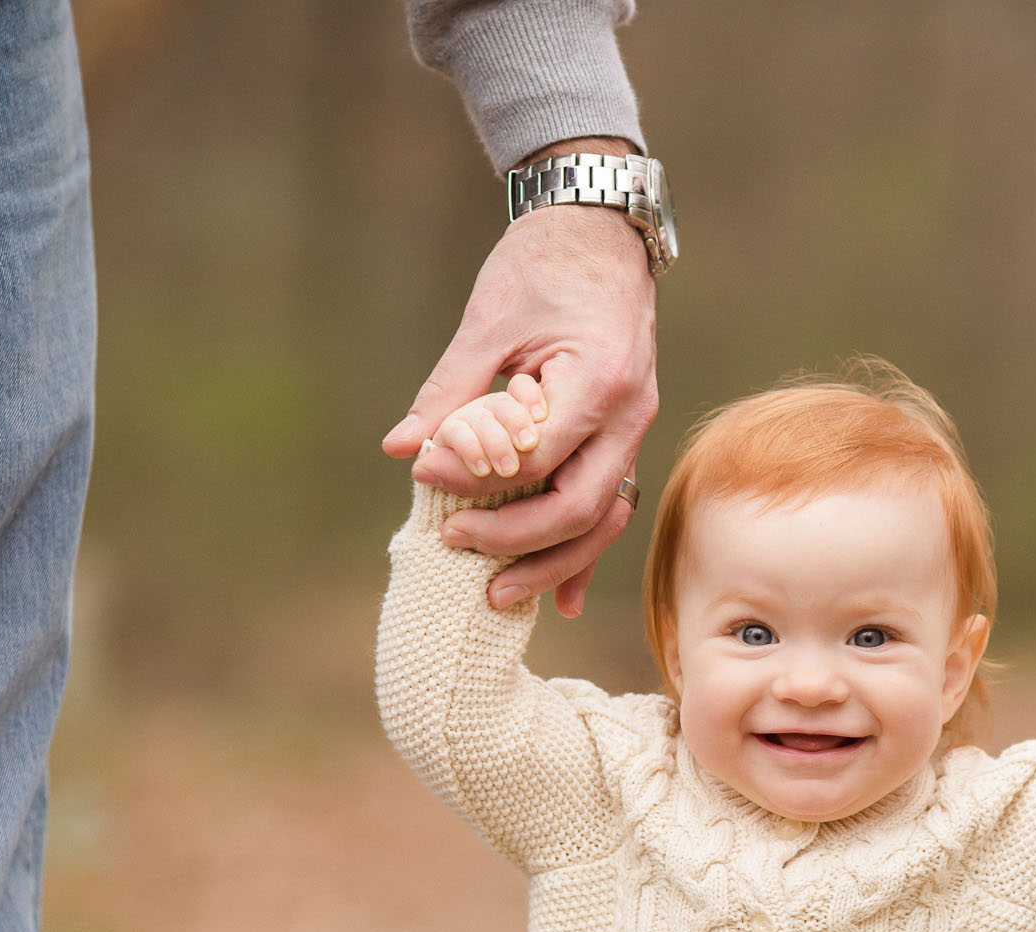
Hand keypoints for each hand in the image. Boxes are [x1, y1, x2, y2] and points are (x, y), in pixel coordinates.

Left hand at [382, 139, 657, 617]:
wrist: (601, 232)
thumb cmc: (543, 266)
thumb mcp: (488, 321)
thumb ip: (449, 389)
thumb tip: (401, 448)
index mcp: (597, 381)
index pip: (535, 457)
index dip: (474, 477)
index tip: (421, 474)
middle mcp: (629, 414)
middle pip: (579, 506)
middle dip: (514, 539)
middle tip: (453, 542)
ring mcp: (634, 430)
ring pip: (602, 519)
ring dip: (550, 561)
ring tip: (496, 592)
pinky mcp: (624, 438)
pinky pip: (610, 506)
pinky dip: (581, 552)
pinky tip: (555, 596)